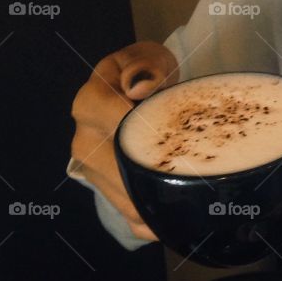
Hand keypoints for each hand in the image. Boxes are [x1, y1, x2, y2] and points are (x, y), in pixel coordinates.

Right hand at [69, 41, 178, 240]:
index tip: (175, 135)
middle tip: (196, 176)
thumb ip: (146, 66)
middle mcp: (85, 142)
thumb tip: (139, 87)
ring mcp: (95, 172)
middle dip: (158, 177)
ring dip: (160, 203)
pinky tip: (179, 217)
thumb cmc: (145, 74)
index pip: (114, 122)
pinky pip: (132, 219)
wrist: (135, 95)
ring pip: (127, 202)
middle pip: (121, 172)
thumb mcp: (149, 58)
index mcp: (90, 104)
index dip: (146, 130)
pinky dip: (156, 222)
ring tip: (194, 197)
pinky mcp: (109, 193)